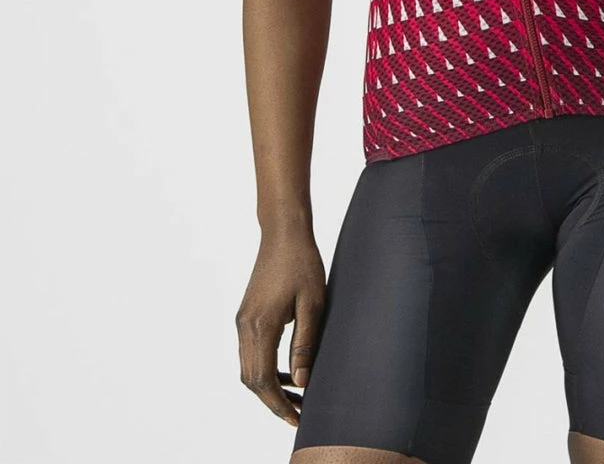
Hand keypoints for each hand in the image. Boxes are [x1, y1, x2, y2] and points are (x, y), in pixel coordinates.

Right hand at [235, 228, 326, 427]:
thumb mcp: (313, 303)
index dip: (279, 404)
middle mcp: (244, 327)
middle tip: (300, 414)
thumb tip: (303, 382)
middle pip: (252, 380)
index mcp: (261, 326)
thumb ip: (306, 343)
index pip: (263, 380)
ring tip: (298, 396)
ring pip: (249, 368)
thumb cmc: (303, 263)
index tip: (297, 418)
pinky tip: (289, 371)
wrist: (283, 233)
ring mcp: (242, 321)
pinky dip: (266, 368)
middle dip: (274, 401)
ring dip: (269, 386)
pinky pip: (251, 353)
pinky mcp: (245, 315)